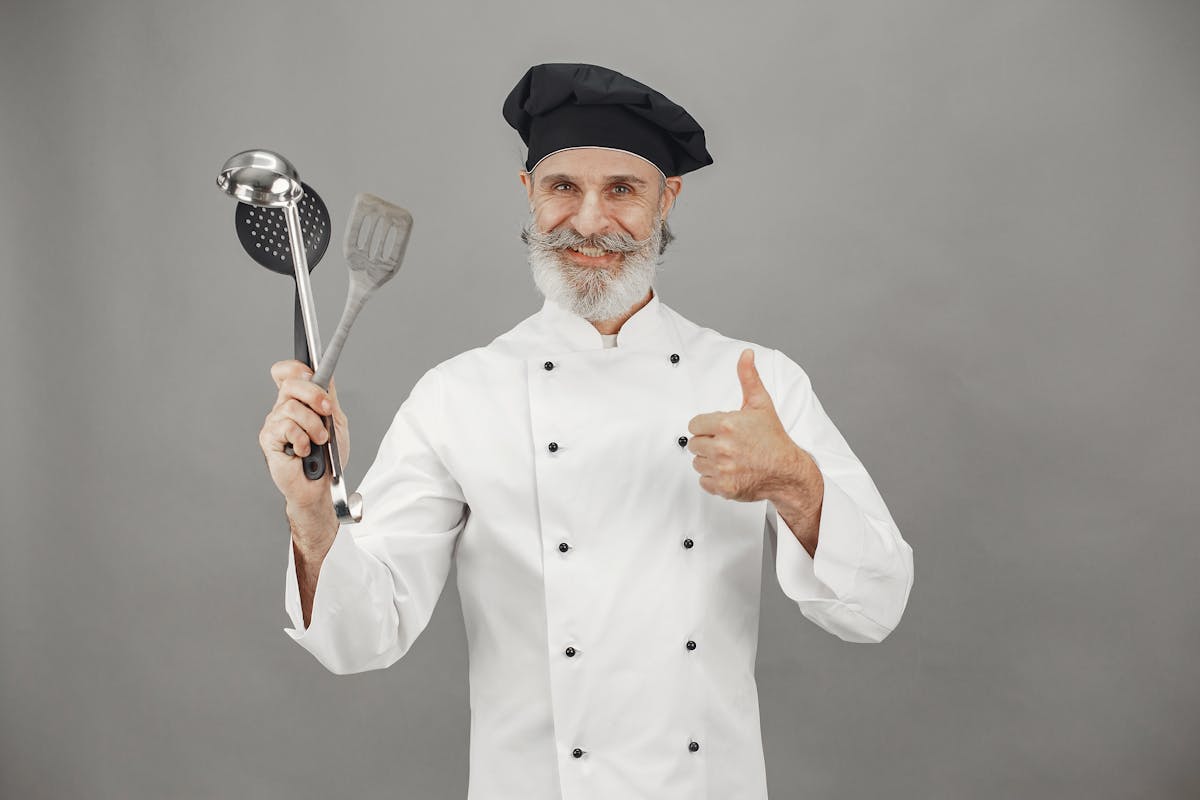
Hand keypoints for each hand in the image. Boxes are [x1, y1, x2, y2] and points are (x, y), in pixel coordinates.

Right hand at [259, 360, 350, 515]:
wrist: (324, 486)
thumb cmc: (329, 457)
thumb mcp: (336, 421)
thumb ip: (329, 397)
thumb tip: (325, 373)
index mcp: (298, 400)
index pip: (286, 372)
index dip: (294, 367)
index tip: (311, 372)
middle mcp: (283, 408)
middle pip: (290, 383)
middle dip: (314, 394)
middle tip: (328, 410)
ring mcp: (274, 423)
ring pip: (292, 407)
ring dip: (313, 425)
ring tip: (319, 441)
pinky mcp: (268, 439)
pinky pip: (287, 427)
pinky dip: (302, 440)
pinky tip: (304, 451)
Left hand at [686, 349, 806, 501]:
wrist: (787, 470)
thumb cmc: (773, 438)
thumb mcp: (761, 404)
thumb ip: (748, 377)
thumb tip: (746, 354)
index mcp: (726, 424)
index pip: (694, 425)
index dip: (706, 427)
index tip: (720, 430)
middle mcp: (722, 447)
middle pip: (694, 444)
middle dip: (708, 443)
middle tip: (727, 445)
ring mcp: (723, 468)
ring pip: (698, 463)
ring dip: (709, 461)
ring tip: (730, 458)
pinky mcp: (724, 487)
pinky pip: (704, 481)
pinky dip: (714, 479)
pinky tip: (730, 471)